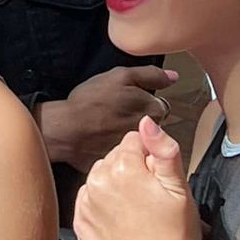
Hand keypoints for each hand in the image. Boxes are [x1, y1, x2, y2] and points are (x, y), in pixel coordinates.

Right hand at [40, 66, 176, 171]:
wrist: (65, 130)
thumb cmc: (91, 101)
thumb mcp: (120, 76)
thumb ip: (151, 75)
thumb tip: (173, 76)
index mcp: (153, 111)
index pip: (161, 107)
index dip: (144, 102)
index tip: (129, 102)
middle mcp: (150, 135)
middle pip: (152, 127)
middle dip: (139, 121)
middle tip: (116, 114)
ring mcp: (136, 152)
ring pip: (140, 142)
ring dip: (128, 136)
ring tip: (107, 128)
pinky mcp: (121, 165)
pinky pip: (125, 157)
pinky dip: (116, 149)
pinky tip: (102, 142)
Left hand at [73, 117, 200, 239]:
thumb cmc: (176, 235)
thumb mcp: (180, 188)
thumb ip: (163, 149)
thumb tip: (146, 120)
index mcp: (122, 167)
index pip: (134, 140)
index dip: (152, 158)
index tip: (160, 181)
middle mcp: (96, 181)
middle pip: (115, 157)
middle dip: (132, 169)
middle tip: (151, 198)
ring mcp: (85, 204)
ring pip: (101, 178)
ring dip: (116, 186)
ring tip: (138, 212)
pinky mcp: (80, 224)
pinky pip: (90, 199)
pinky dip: (103, 204)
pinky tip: (122, 221)